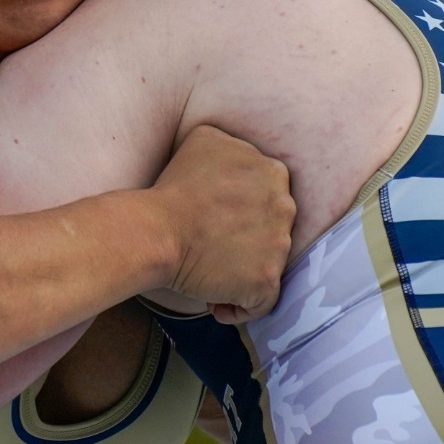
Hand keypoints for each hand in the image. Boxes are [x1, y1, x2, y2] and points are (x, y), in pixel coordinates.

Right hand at [153, 125, 296, 324]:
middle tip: (212, 245)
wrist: (159, 230)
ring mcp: (279, 247)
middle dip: (246, 239)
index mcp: (273, 173)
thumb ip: (233, 146)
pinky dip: (239, 304)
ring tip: (210, 273)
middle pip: (272, 229)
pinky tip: (216, 302)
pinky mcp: (266, 281)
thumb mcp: (205, 139)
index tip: (218, 218)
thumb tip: (236, 158)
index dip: (243, 210)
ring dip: (242, 270)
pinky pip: (261, 301)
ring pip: (268, 264)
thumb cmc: (174, 186)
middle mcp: (285, 208)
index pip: (268, 196)